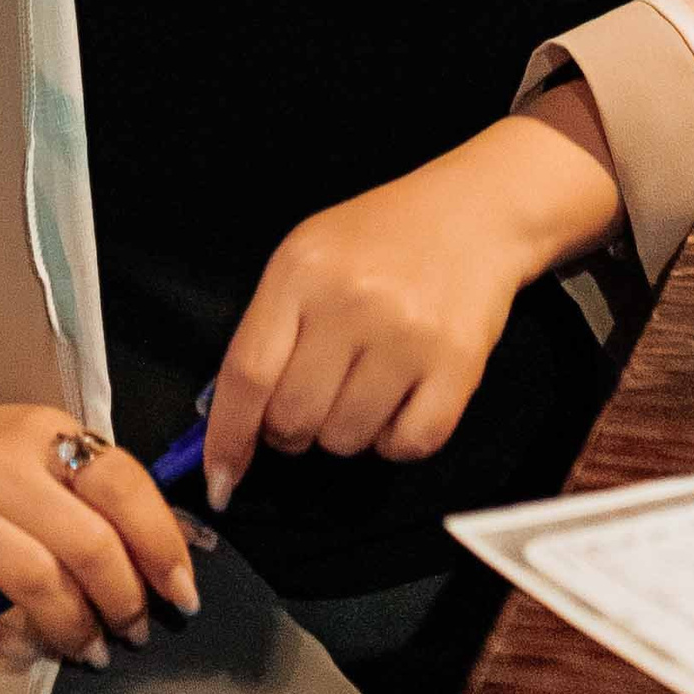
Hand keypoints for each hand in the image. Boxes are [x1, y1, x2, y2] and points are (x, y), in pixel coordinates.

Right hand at [0, 380, 198, 667]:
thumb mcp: (48, 444)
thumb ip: (105, 488)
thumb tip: (186, 548)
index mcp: (42, 433)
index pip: (120, 487)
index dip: (162, 546)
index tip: (184, 594)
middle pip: (84, 545)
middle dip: (124, 600)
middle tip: (137, 631)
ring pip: (34, 584)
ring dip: (76, 629)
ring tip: (94, 650)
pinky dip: (1, 644)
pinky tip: (26, 648)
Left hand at [203, 97, 623, 507]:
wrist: (473, 213)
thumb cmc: (377, 239)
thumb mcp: (306, 257)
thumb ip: (268, 329)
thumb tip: (235, 422)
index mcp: (301, 272)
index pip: (248, 374)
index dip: (227, 438)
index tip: (220, 480)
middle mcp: (352, 302)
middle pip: (293, 419)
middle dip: (292, 430)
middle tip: (313, 399)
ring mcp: (409, 335)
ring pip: (346, 441)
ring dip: (346, 432)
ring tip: (364, 386)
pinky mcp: (459, 365)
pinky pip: (407, 447)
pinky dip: (396, 441)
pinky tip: (400, 401)